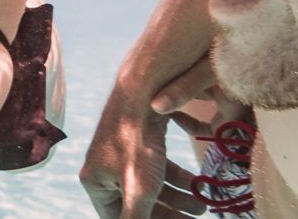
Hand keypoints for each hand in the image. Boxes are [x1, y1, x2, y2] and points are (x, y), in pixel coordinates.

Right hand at [81, 56, 214, 218]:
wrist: (146, 90)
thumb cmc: (137, 140)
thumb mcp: (139, 189)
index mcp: (95, 181)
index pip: (118, 218)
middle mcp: (105, 168)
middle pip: (138, 203)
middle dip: (170, 213)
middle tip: (196, 215)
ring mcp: (122, 153)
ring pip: (152, 186)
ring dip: (179, 197)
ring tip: (203, 203)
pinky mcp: (139, 140)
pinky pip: (158, 168)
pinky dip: (177, 177)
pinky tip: (197, 183)